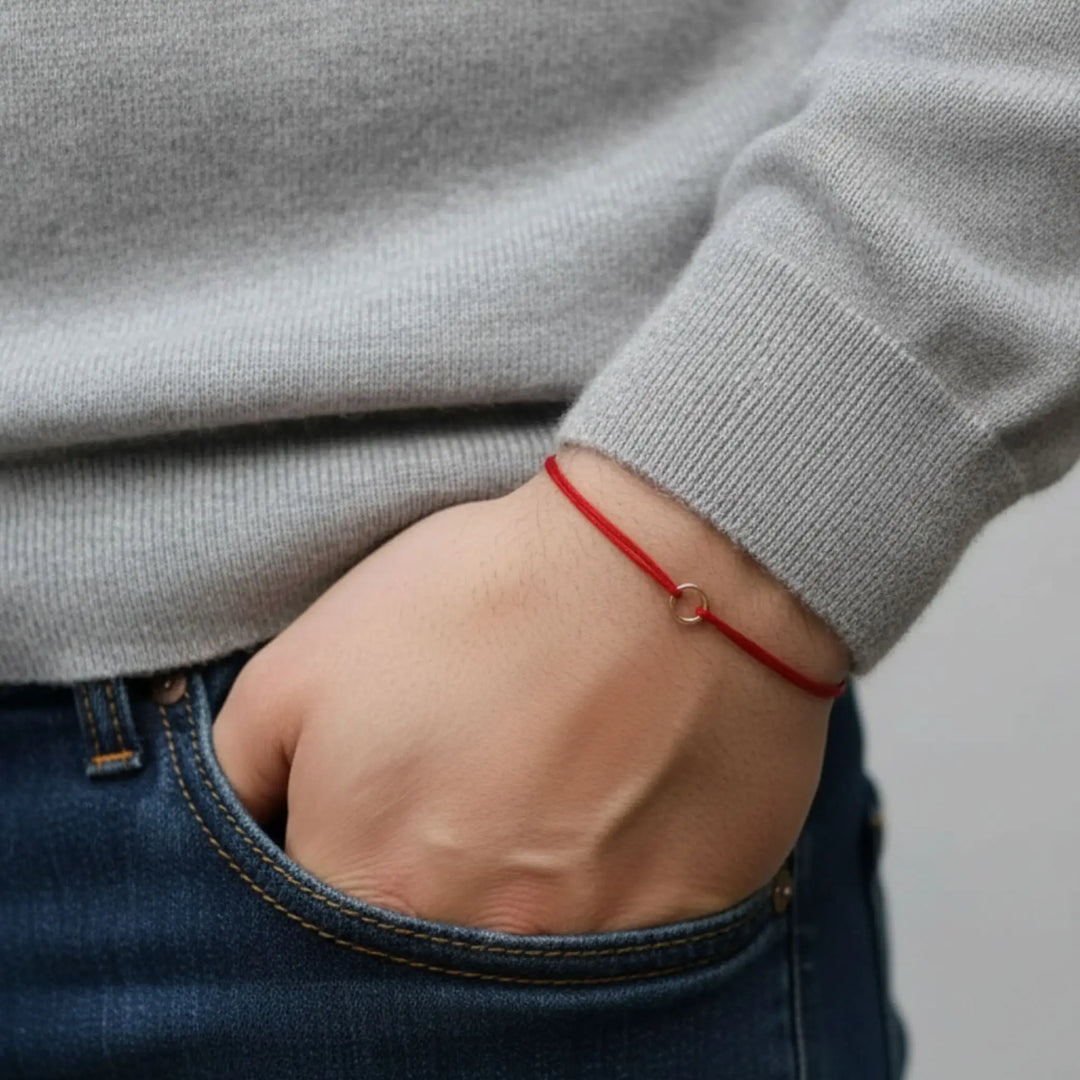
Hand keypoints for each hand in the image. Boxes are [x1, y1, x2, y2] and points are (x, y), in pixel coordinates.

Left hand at [213, 446, 849, 933]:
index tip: (385, 798)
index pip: (314, 919)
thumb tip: (246, 828)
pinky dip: (608, 884)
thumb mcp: (305, 664)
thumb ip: (241, 768)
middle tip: (468, 786)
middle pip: (420, 941)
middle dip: (428, 873)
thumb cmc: (478, 599)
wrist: (653, 569)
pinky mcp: (678, 927)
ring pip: (523, 951)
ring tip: (544, 788)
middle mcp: (470, 944)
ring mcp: (586, 951)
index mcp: (363, 885)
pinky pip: (624, 940)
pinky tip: (615, 806)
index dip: (348, 847)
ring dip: (520, 881)